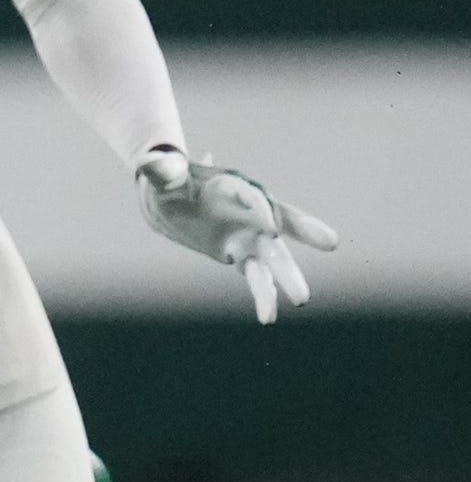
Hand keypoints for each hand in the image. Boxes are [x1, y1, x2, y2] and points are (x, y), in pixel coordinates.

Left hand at [135, 146, 340, 322]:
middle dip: (305, 233)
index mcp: (237, 187)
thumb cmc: (170, 179)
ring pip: (271, 259)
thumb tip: (150, 164)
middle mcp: (250, 212)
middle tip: (331, 243)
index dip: (264, 211)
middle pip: (280, 225)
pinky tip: (268, 317)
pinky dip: (262, 295)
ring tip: (300, 300)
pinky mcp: (238, 255)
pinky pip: (254, 277)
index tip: (271, 229)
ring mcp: (247, 237)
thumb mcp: (163, 174)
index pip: (255, 197)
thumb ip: (161, 170)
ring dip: (284, 279)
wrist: (167, 197)